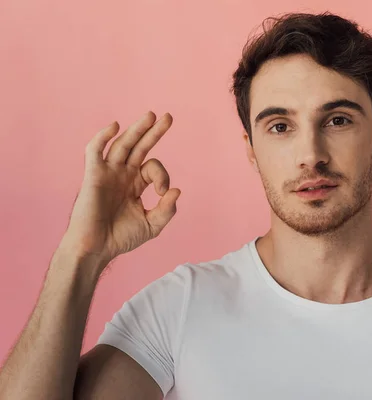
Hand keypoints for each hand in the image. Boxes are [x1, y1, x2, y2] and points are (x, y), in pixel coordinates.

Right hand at [60, 111, 180, 266]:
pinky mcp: (93, 175)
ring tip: (151, 115)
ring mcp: (108, 173)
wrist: (96, 249)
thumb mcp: (152, 225)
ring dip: (136, 129)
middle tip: (168, 117)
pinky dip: (102, 137)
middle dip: (154, 132)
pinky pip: (95, 151)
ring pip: (122, 144)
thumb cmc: (120, 238)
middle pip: (139, 147)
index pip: (153, 168)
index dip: (162, 175)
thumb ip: (166, 209)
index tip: (163, 192)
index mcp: (135, 184)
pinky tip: (114, 126)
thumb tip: (177, 190)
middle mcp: (122, 175)